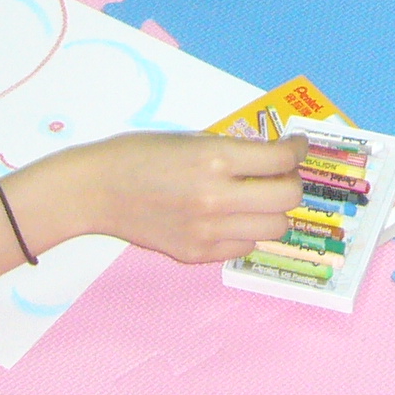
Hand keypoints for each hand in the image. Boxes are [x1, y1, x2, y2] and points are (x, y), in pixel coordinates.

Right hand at [81, 133, 302, 262]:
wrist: (97, 190)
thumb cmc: (140, 154)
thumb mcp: (191, 138)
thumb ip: (232, 151)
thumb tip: (271, 159)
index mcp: (215, 158)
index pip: (281, 159)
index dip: (297, 150)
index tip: (297, 146)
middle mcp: (216, 198)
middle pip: (287, 198)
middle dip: (292, 181)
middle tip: (282, 174)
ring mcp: (207, 232)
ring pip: (273, 228)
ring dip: (273, 211)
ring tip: (260, 199)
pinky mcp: (196, 255)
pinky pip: (244, 248)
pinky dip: (247, 232)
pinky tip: (233, 219)